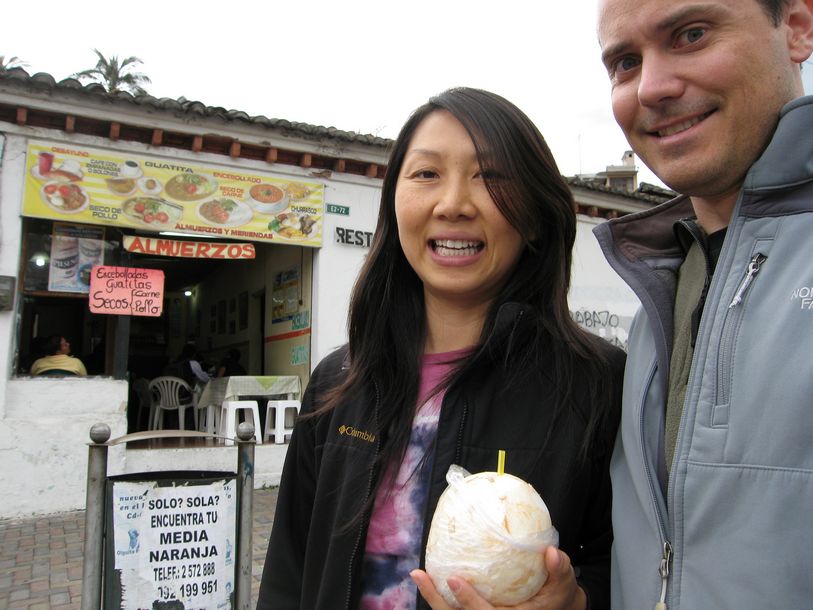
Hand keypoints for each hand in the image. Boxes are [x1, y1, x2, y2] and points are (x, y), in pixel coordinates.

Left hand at [411, 546, 585, 609]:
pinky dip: (440, 596)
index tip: (454, 579)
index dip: (469, 602)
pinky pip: (454, 609)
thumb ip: (560, 570)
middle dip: (438, 602)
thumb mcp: (563, 585)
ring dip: (434, 598)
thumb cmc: (557, 597)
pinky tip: (429, 576)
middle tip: (422, 576)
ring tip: (418, 574)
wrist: (555, 608)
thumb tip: (551, 552)